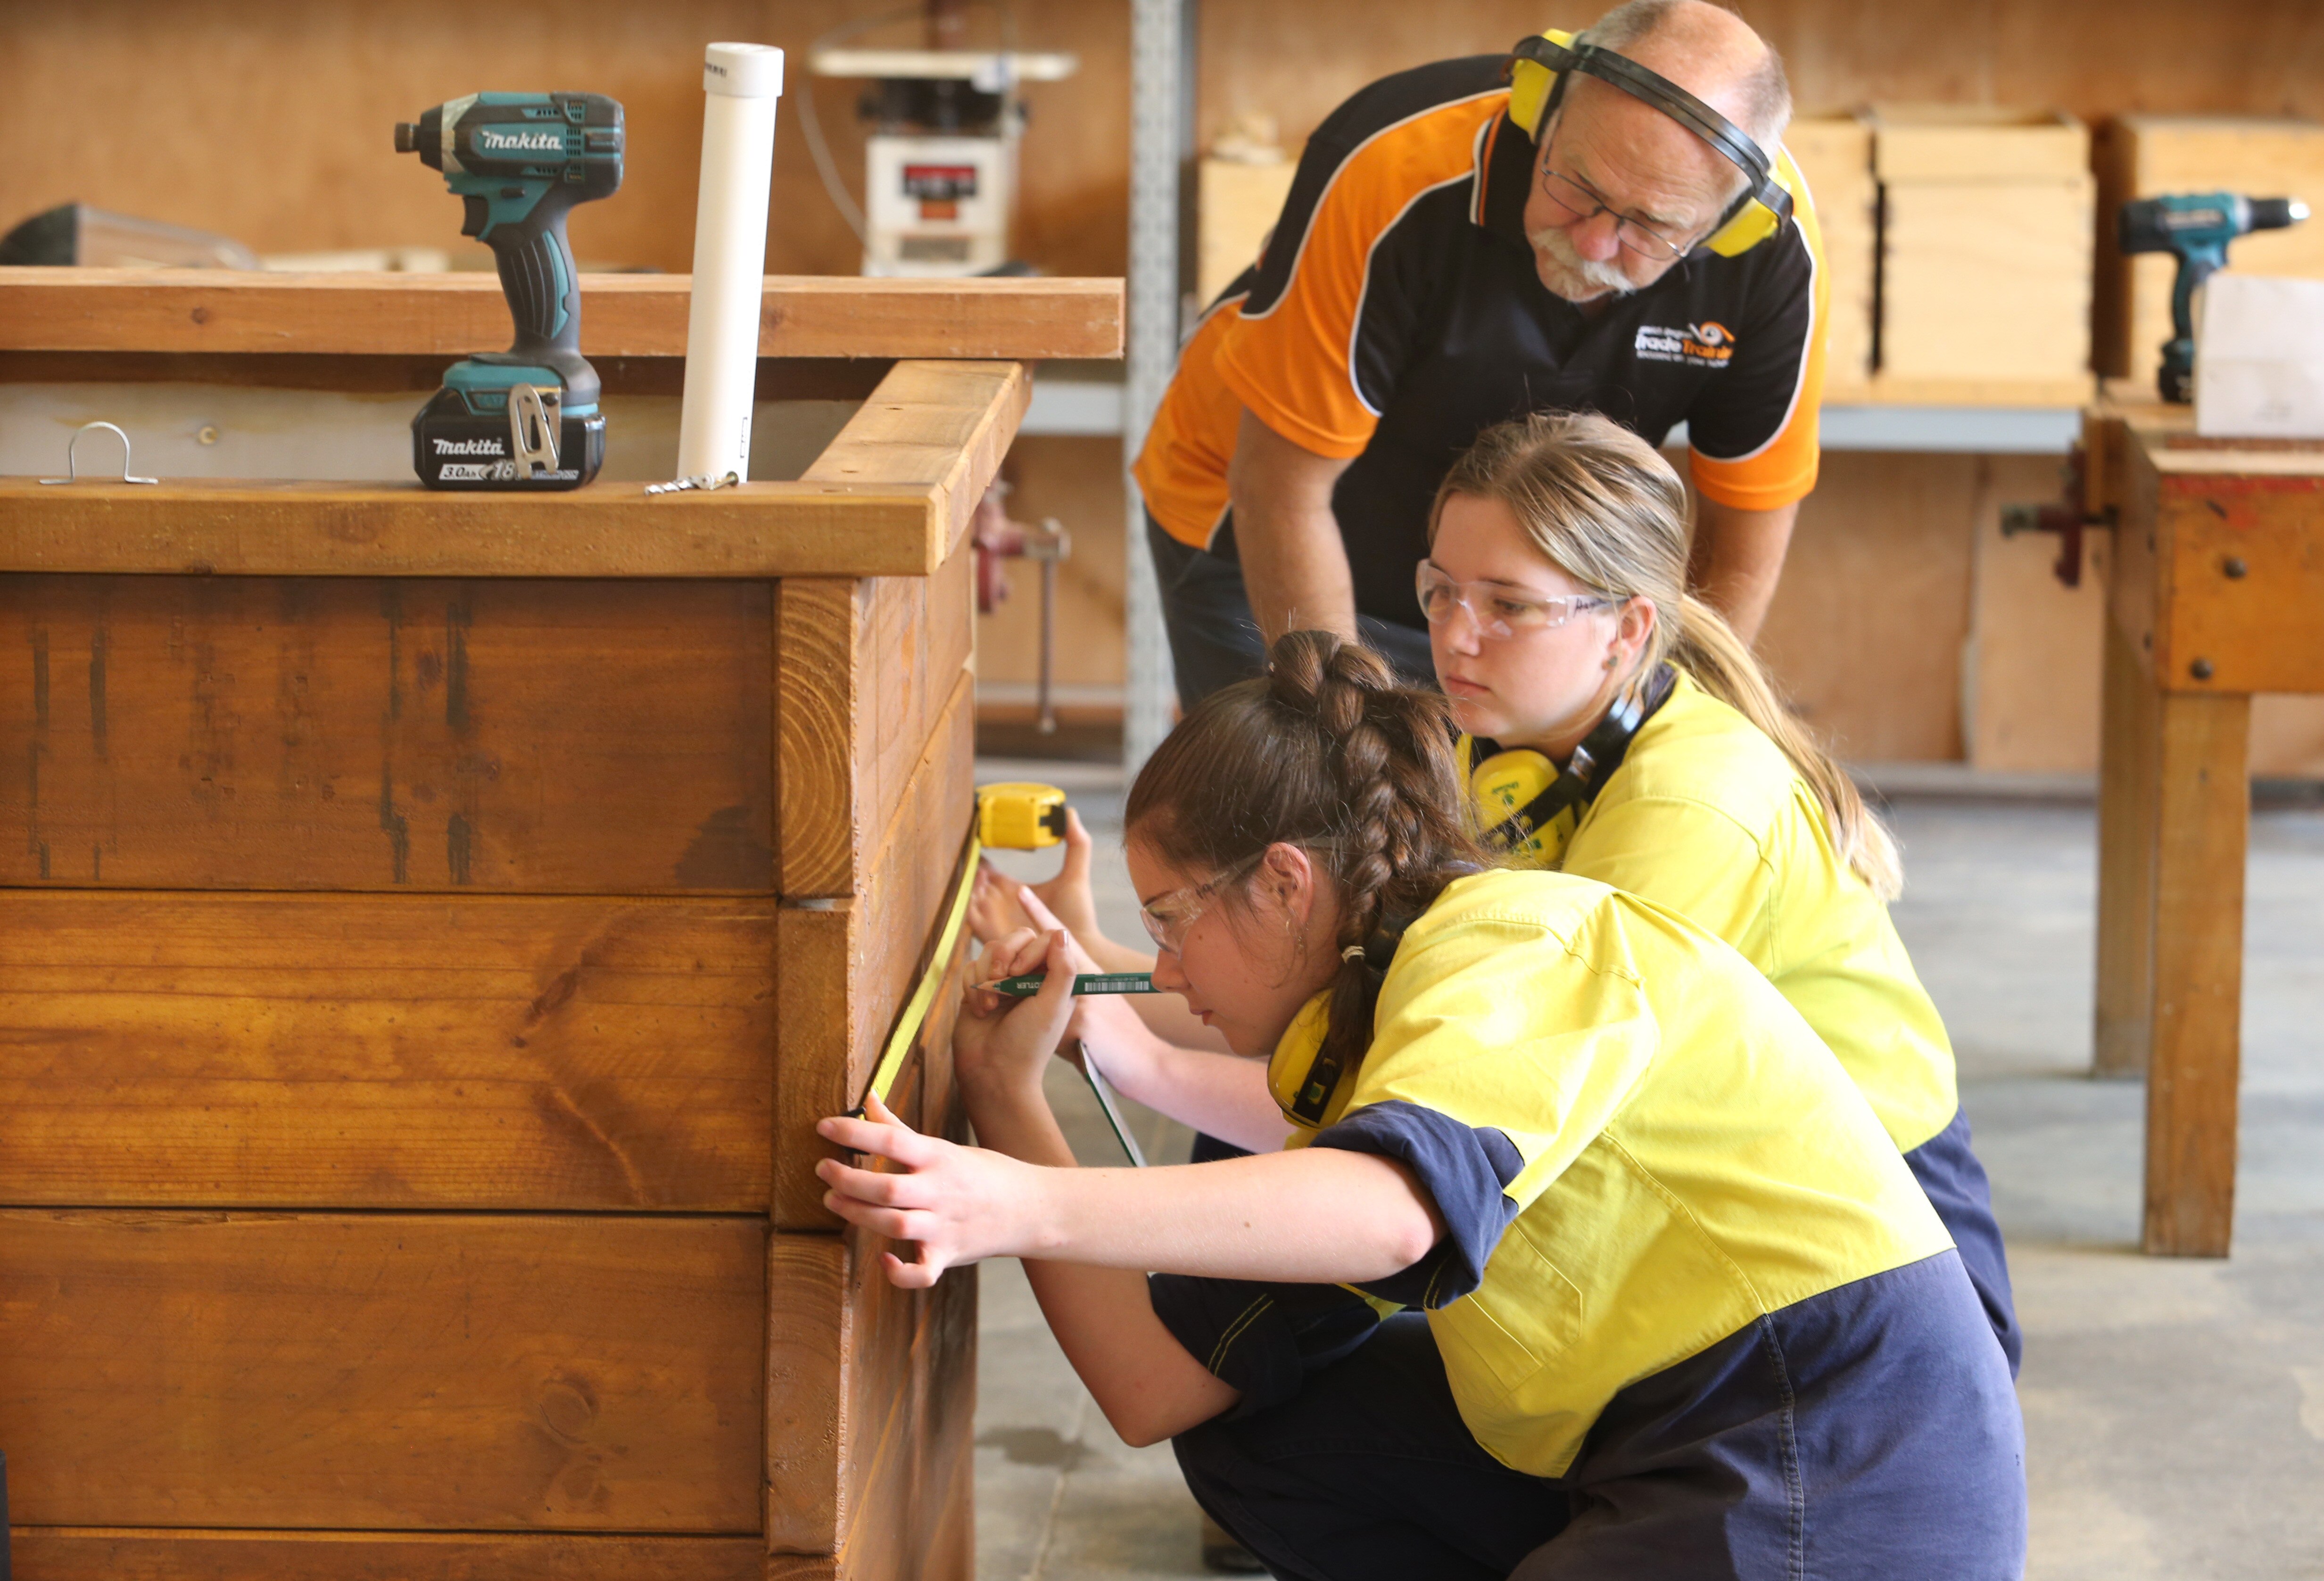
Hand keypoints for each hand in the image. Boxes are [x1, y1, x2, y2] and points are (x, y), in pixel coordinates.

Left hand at [817, 1093, 1046, 1286]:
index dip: (854, 1131)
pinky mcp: (949, 1255)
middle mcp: (940, 1191)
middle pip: (887, 1188)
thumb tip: (868, 1098)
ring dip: (858, 1214)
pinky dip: (899, 1273)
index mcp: (938, 1158)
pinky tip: (883, 1259)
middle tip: (823, 1169)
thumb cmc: (980, 1172)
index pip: (892, 1139)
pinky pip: (921, 1273)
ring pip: (894, 1225)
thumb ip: (899, 1127)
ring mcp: (944, 1227)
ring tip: (833, 1199)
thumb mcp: (943, 1146)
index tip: (824, 1126)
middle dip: (847, 1179)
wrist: (1028, 1208)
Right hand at [954, 925, 1086, 1102]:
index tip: (1021, 973)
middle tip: (1002, 983)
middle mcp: (1029, 976)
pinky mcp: (978, 989)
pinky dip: (972, 988)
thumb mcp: (1053, 1006)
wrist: (992, 1072)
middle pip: (1017, 937)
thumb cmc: (1028, 1044)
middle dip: (1004, 956)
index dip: (1030, 950)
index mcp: (1054, 978)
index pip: (1046, 939)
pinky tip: (980, 1011)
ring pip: (990, 949)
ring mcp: (1002, 981)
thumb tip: (1061, 932)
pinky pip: (970, 967)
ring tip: (991, 1006)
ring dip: (987, 977)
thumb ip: (1063, 969)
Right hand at [968, 808, 1103, 945]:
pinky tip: (977, 891)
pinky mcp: (993, 935)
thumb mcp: (1075, 874)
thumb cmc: (1078, 917)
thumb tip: (1068, 812)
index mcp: (1013, 889)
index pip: (985, 868)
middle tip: (966, 852)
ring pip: (967, 897)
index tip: (970, 834)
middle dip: (964, 866)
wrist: (1081, 948)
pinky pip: (970, 919)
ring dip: (966, 884)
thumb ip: (1076, 843)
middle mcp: (999, 903)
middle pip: (970, 881)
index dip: (975, 853)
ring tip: (978, 872)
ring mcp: (994, 919)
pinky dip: (967, 904)